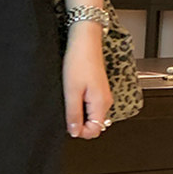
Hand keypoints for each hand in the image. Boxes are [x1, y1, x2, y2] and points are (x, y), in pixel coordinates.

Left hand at [62, 24, 112, 139]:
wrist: (85, 41)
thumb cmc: (78, 61)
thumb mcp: (71, 92)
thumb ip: (73, 115)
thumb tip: (74, 132)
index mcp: (101, 104)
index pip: (95, 131)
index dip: (80, 132)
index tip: (68, 123)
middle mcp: (105, 101)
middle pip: (94, 125)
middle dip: (79, 123)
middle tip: (67, 110)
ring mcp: (102, 96)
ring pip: (91, 115)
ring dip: (79, 114)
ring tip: (70, 99)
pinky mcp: (98, 90)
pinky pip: (91, 106)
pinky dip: (81, 106)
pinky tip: (73, 95)